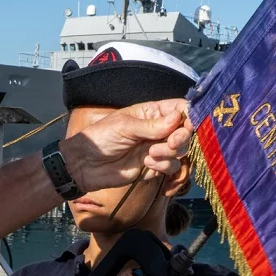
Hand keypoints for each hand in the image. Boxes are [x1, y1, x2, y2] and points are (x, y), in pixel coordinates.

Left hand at [60, 99, 193, 192]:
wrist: (85, 166)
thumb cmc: (100, 138)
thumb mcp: (124, 127)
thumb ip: (151, 126)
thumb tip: (177, 118)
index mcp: (151, 113)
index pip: (180, 108)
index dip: (190, 115)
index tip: (190, 124)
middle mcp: (158, 130)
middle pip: (186, 131)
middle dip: (181, 138)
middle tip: (170, 143)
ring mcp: (157, 148)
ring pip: (181, 151)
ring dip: (170, 154)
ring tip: (150, 156)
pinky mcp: (154, 167)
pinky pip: (172, 167)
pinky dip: (164, 167)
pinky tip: (147, 166)